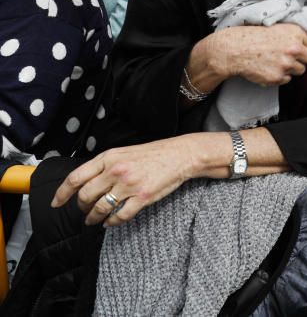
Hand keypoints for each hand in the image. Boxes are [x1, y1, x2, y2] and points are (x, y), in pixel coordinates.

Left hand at [51, 136, 202, 226]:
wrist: (181, 155)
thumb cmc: (153, 154)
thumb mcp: (124, 152)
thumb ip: (104, 165)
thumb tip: (84, 183)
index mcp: (109, 158)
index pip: (75, 178)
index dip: (62, 193)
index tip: (56, 203)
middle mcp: (116, 171)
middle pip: (85, 196)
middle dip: (81, 207)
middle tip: (84, 211)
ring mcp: (129, 185)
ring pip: (100, 208)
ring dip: (93, 218)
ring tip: (94, 220)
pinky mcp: (142, 197)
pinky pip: (120, 216)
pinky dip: (112, 222)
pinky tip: (111, 222)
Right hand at [211, 24, 306, 87]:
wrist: (235, 49)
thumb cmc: (255, 36)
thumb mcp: (279, 28)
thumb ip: (297, 35)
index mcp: (296, 33)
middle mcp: (294, 48)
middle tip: (296, 57)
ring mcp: (286, 64)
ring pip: (301, 70)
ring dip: (292, 68)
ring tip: (277, 60)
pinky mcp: (278, 77)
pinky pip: (287, 79)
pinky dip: (280, 75)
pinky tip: (269, 67)